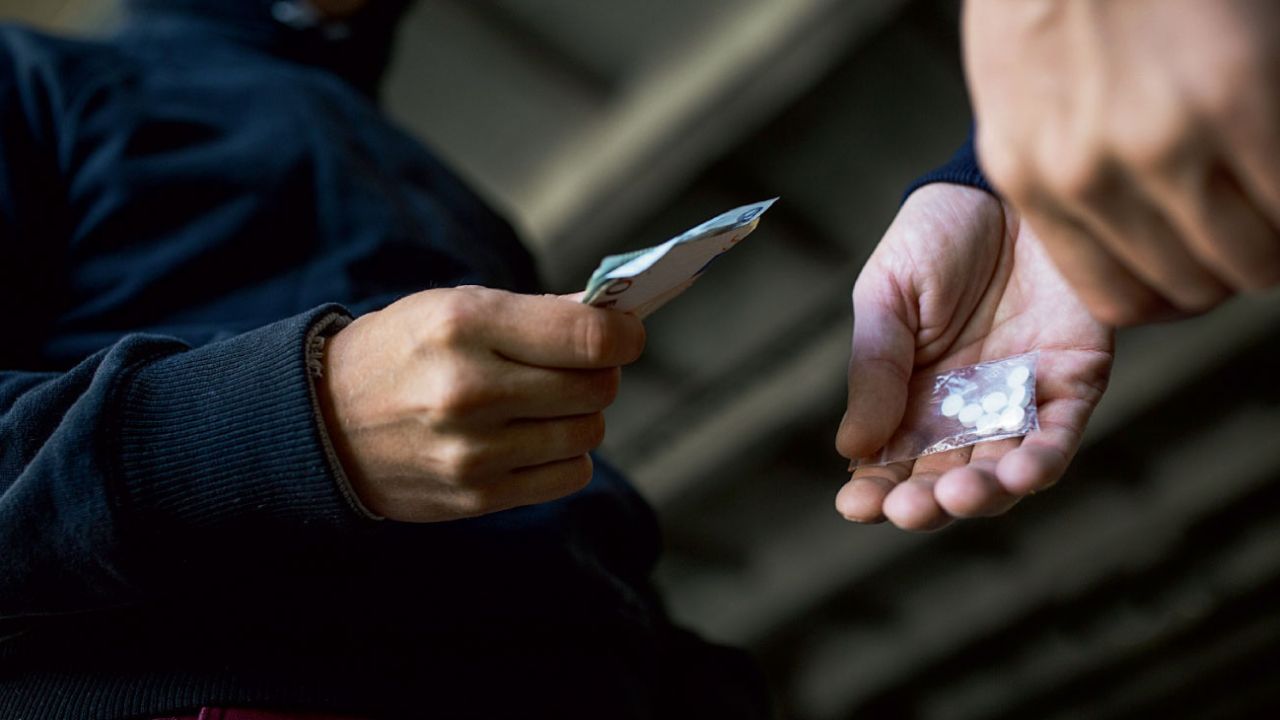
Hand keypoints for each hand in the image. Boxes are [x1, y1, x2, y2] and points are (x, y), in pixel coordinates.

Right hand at [318, 286, 645, 521]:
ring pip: (588, 434)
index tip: (627, 334)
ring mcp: (474, 450)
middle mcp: (471, 390)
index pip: (588, 337)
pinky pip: (568, 475)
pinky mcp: (477, 495)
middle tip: (581, 366)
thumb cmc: (401, 353)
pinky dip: (565, 456)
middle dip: (601, 373)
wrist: (323, 423)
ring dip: (581, 416)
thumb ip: (537, 314)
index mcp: (465, 325)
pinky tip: (533, 439)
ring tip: (546, 403)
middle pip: (596, 387)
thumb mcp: (455, 306)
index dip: (625, 335)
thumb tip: (615, 320)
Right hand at [835, 184, 1113, 530]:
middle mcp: (964, 410)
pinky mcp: (1072, 381)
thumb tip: (851, 448)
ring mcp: (1019, 400)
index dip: (873, 492)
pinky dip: (1042, 461)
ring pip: (1002, 473)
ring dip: (983, 496)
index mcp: (909, 395)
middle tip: (910, 508)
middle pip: (944, 480)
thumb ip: (874, 367)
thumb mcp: (886, 295)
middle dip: (926, 504)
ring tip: (960, 494)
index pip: (888, 462)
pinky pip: (1059, 435)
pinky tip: (1019, 473)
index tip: (855, 505)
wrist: (1008, 187)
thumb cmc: (936, 235)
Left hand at [965, 0, 1279, 325]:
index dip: (1179, 291)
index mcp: (1028, 178)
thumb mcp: (1020, 91)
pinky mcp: (1239, 98)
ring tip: (1271, 189)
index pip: (1121, 299)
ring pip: (1253, 259)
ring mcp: (1162, 143)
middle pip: (1194, 286)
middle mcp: (1087, 177)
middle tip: (1254, 218)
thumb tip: (1118, 222)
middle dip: (1234, 263)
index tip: (1204, 264)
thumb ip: (1057, 163)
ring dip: (1277, 237)